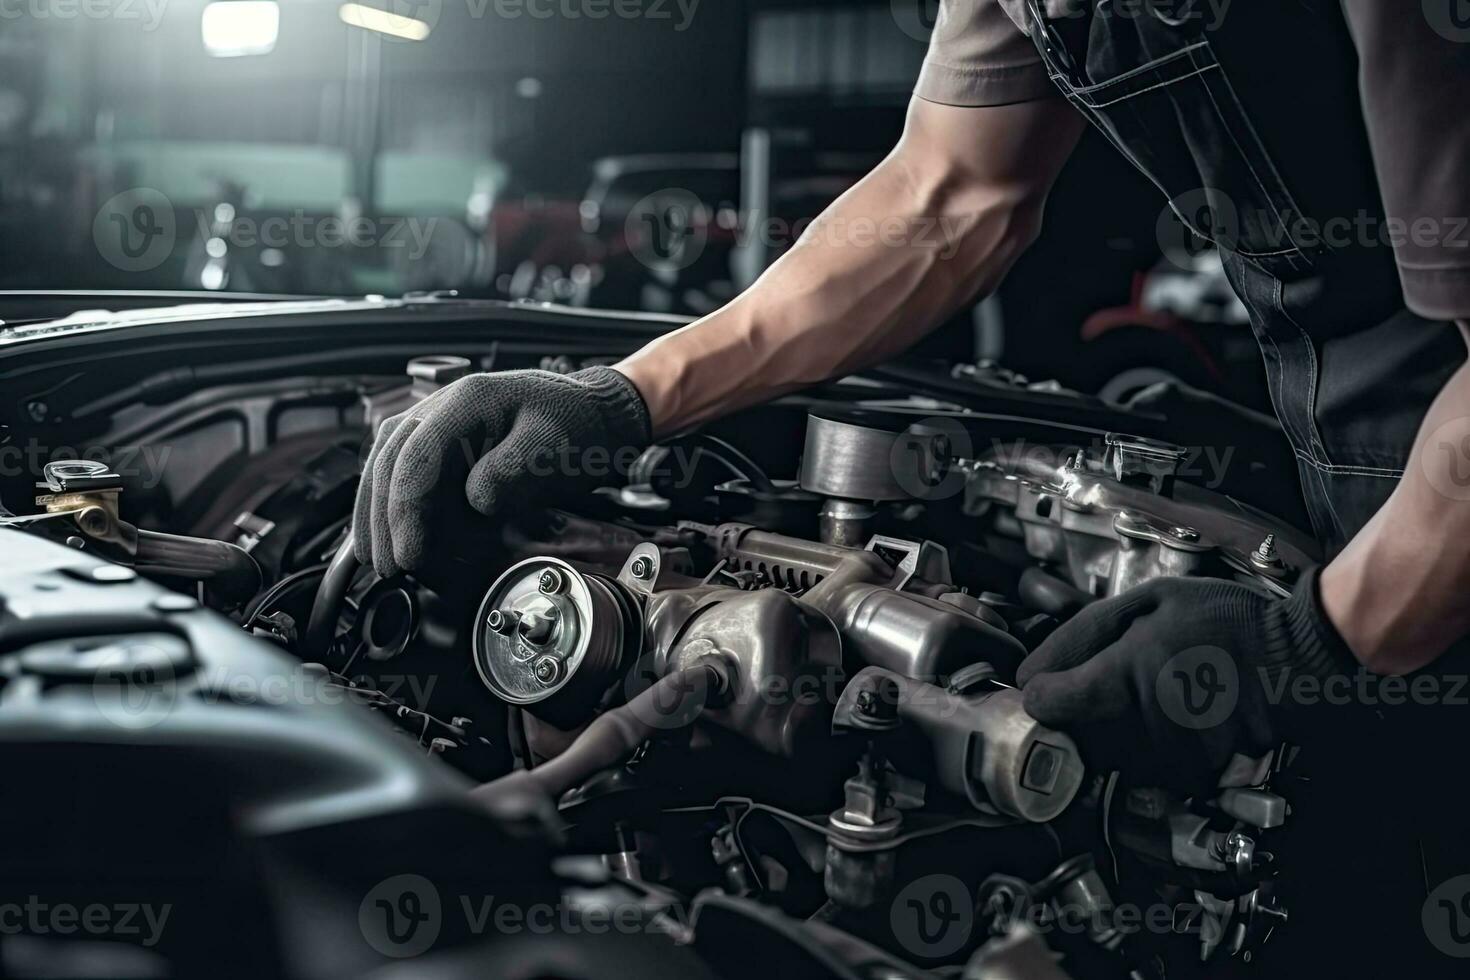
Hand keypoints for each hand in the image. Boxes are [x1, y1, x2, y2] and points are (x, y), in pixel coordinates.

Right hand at [353, 366, 649, 576]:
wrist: (597, 412)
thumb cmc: (581, 425)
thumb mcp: (553, 448)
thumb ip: (511, 473)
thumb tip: (473, 500)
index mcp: (469, 399)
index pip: (417, 456)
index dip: (406, 510)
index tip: (409, 552)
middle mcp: (445, 403)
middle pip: (390, 459)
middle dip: (383, 518)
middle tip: (388, 565)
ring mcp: (440, 418)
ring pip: (386, 461)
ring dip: (376, 512)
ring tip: (377, 558)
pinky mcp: (443, 438)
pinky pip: (403, 466)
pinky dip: (390, 501)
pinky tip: (388, 530)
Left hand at [1016, 571, 1352, 792]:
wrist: (1303, 655)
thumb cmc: (1228, 620)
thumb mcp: (1152, 599)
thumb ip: (1085, 632)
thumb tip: (1030, 672)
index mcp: (1135, 664)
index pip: (1054, 703)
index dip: (1044, 697)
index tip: (1049, 689)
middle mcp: (1155, 713)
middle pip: (1079, 734)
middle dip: (1085, 714)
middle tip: (1118, 684)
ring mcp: (1181, 750)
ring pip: (1113, 755)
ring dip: (1120, 733)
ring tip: (1159, 695)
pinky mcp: (1201, 773)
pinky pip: (1151, 770)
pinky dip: (1154, 750)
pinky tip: (1180, 718)